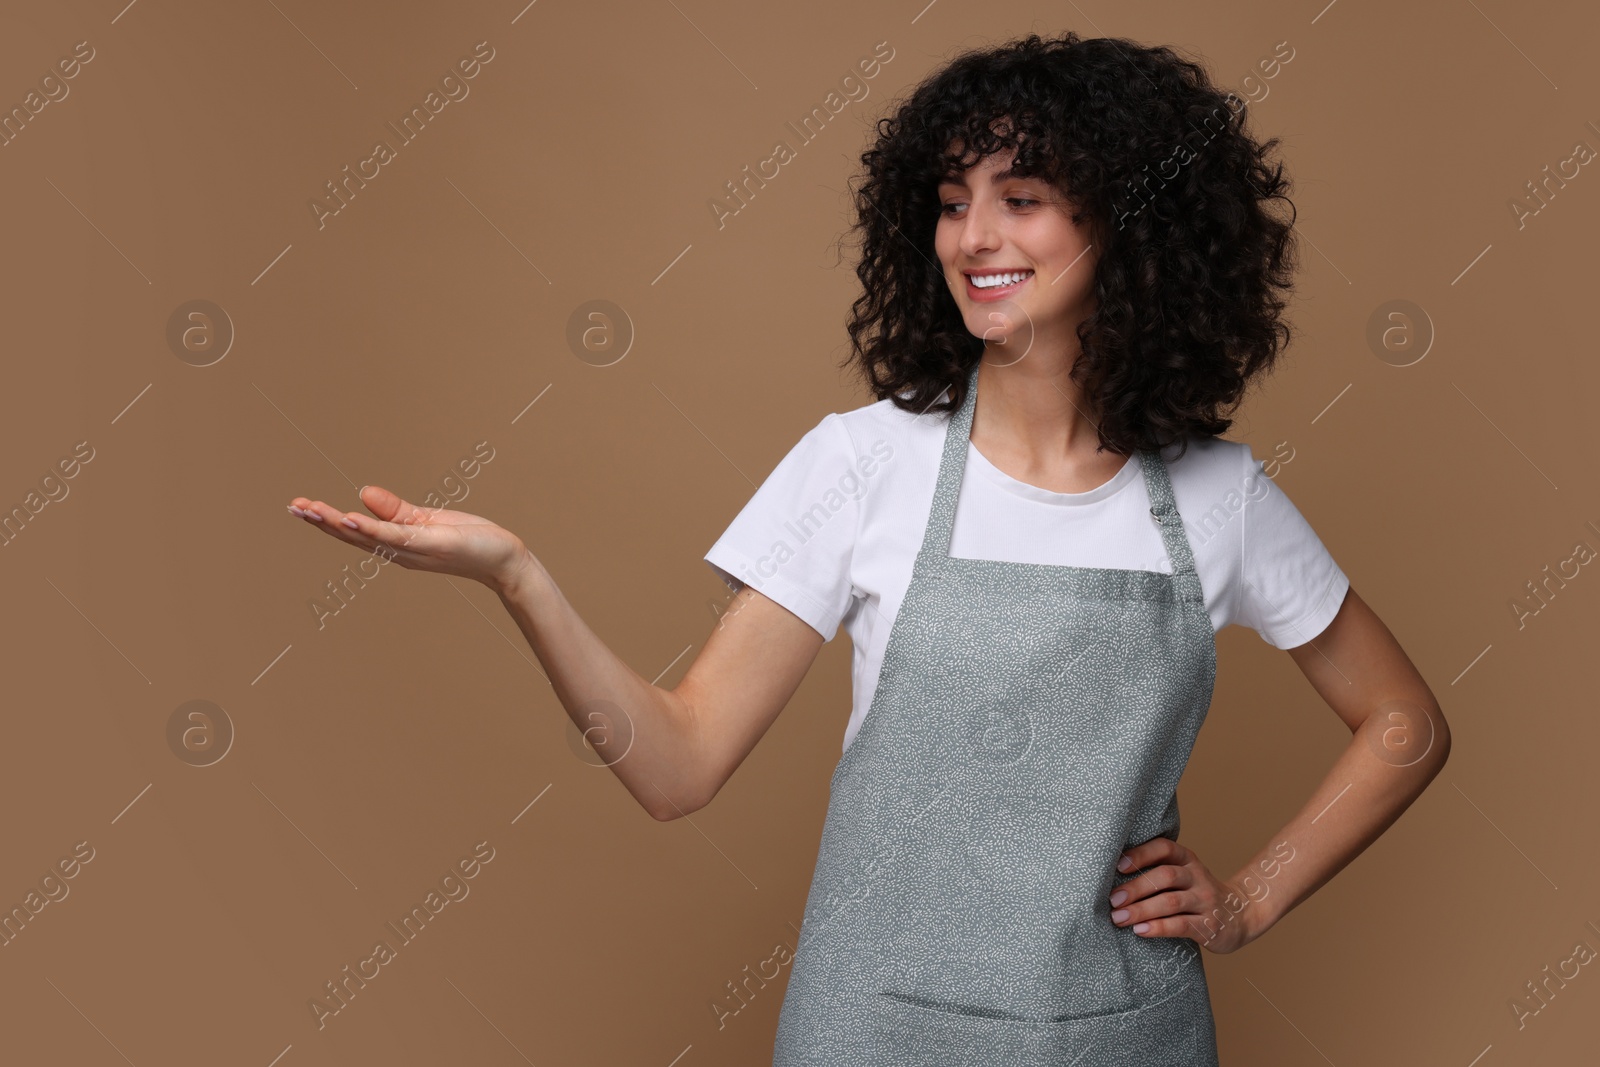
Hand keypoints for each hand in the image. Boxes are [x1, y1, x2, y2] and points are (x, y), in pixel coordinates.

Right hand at [287, 485, 535, 593]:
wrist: (503, 558)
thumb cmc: (467, 540)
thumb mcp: (425, 519)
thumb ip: (394, 509)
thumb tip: (363, 491)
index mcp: (396, 544)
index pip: (354, 531)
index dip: (326, 520)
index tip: (299, 506)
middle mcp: (398, 551)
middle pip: (353, 536)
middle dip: (321, 522)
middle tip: (292, 507)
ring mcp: (412, 550)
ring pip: (367, 536)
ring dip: (336, 523)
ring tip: (310, 509)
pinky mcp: (429, 544)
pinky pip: (394, 536)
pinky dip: (371, 527)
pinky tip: (349, 518)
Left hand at [1107, 837, 1263, 953]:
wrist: (1240, 916)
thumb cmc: (1196, 894)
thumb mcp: (1182, 875)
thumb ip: (1156, 872)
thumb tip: (1110, 877)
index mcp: (1187, 859)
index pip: (1164, 848)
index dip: (1141, 854)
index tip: (1118, 866)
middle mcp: (1197, 876)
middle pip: (1165, 876)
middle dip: (1136, 887)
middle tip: (1112, 900)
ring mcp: (1205, 901)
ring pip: (1171, 902)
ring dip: (1141, 910)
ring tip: (1119, 918)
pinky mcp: (1209, 926)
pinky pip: (1181, 925)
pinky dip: (1158, 927)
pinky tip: (1140, 931)